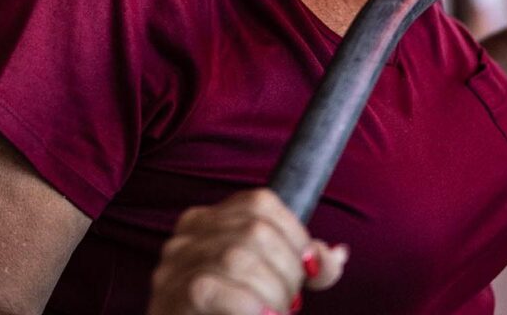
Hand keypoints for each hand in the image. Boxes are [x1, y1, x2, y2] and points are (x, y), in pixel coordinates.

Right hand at [147, 189, 345, 314]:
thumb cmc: (232, 314)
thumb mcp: (269, 286)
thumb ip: (298, 267)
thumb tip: (336, 255)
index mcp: (211, 221)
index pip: (261, 203)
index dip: (295, 235)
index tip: (308, 270)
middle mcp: (188, 235)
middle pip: (255, 231)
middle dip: (287, 272)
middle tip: (288, 304)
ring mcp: (175, 265)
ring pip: (238, 258)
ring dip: (271, 293)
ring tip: (274, 314)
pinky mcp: (171, 297)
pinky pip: (211, 288)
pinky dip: (248, 306)